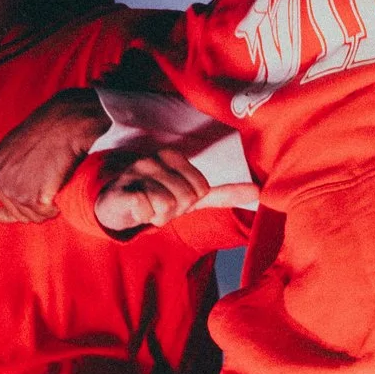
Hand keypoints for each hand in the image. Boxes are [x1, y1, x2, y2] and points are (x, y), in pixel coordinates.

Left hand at [0, 88, 109, 222]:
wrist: (64, 122)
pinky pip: (48, 214)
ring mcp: (15, 191)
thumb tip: (16, 194)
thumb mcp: (14, 148)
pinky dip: (57, 206)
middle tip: (49, 191)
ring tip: (55, 186)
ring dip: (47, 208)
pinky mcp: (35, 197)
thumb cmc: (46, 129)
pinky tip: (61, 188)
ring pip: (33, 217)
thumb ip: (8, 171)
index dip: (3, 214)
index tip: (20, 210)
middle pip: (16, 215)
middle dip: (34, 209)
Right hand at [91, 151, 258, 231]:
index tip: (175, 199)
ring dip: (159, 215)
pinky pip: (148, 209)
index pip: (201, 188)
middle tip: (159, 205)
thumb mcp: (191, 195)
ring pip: (167, 204)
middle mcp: (155, 159)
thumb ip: (223, 193)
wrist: (116, 206)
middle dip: (175, 210)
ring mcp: (136, 172)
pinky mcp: (122, 189)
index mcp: (173, 156)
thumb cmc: (156, 199)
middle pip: (185, 197)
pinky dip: (144, 216)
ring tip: (147, 207)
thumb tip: (258, 190)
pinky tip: (135, 210)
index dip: (190, 202)